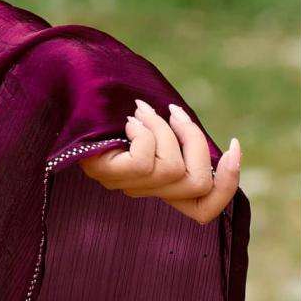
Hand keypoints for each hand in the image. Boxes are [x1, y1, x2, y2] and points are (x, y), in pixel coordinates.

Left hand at [77, 99, 241, 223]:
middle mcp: (144, 191)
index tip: (232, 145)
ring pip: (172, 169)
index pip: (205, 211)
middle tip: (174, 112)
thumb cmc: (117, 105)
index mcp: (160, 183)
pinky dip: (144, 135)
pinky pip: (144, 163)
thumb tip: (215, 144)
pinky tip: (127, 122)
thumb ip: (180, 137)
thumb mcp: (158, 123)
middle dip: (194, 139)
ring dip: (163, 130)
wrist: (69, 90)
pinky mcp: (107, 174)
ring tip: (141, 111)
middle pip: (197, 182)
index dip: (227, 184)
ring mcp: (124, 185)